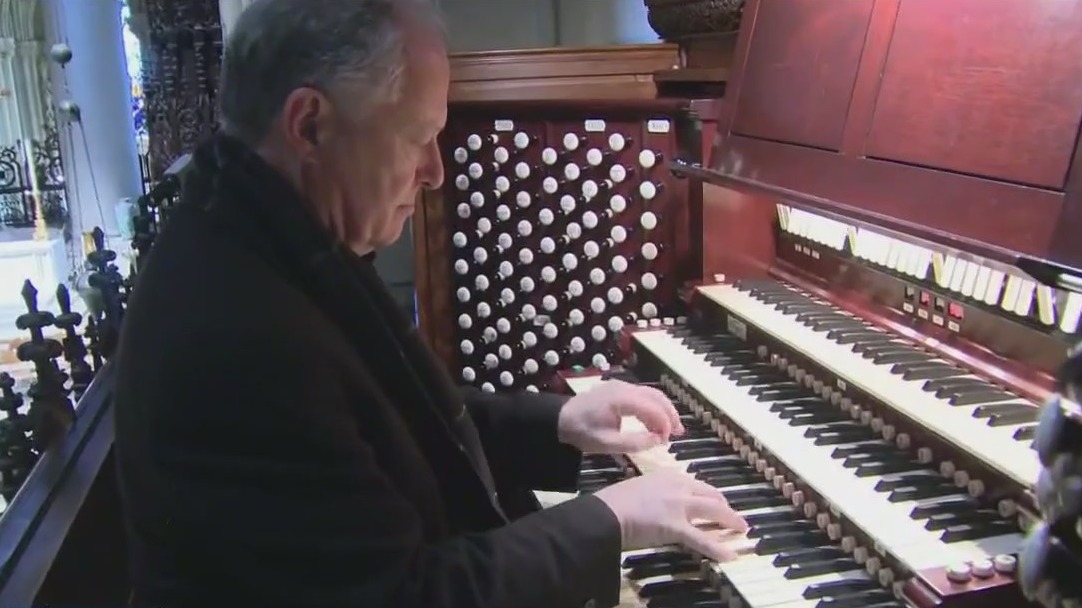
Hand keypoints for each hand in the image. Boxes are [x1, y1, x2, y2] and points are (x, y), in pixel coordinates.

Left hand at [557, 380, 684, 452]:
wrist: (561, 419)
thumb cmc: (582, 432)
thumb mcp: (608, 444)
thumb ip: (635, 443)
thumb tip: (659, 440)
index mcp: (621, 399)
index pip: (652, 408)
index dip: (665, 424)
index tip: (669, 440)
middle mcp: (624, 387)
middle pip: (656, 397)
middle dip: (670, 415)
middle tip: (679, 433)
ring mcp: (621, 385)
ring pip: (651, 394)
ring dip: (663, 410)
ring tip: (670, 429)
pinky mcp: (619, 389)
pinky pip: (642, 395)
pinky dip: (653, 407)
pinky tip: (654, 422)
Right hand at [594, 470, 748, 561]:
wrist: (606, 512)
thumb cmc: (613, 502)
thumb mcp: (638, 488)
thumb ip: (654, 493)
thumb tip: (660, 505)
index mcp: (667, 475)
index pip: (695, 484)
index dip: (708, 495)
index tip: (714, 501)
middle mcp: (678, 486)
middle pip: (710, 494)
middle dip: (724, 505)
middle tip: (732, 515)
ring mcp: (679, 505)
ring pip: (714, 511)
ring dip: (730, 520)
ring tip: (741, 528)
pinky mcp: (677, 526)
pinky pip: (702, 539)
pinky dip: (718, 549)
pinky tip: (729, 556)